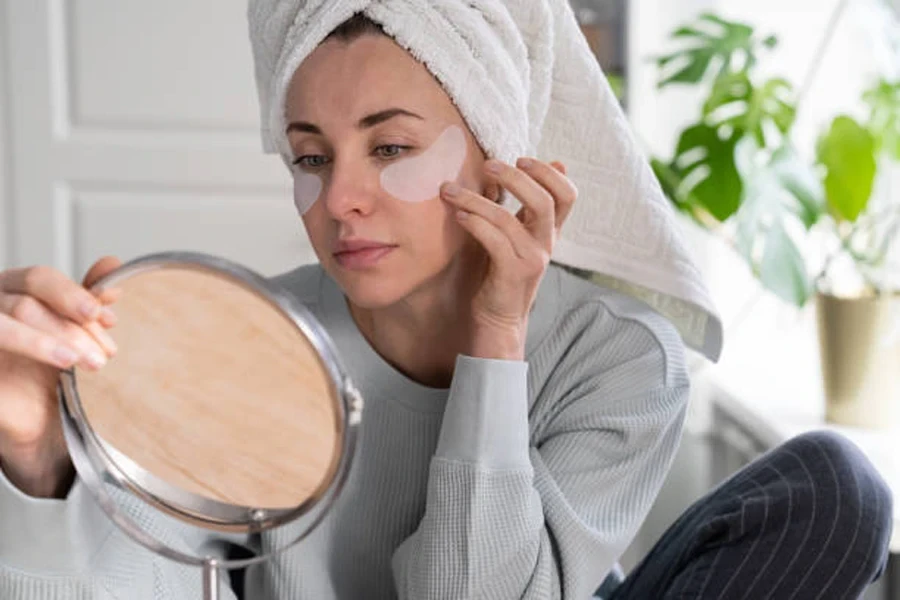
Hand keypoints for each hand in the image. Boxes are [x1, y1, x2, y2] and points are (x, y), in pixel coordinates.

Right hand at [0, 257, 120, 497]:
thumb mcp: (74, 331)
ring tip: (91, 362)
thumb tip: (113, 264)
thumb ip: (87, 299)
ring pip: (13, 317)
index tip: (107, 319)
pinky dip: (33, 345)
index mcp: (12, 290)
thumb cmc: (47, 370)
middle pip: (29, 298)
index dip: (75, 295)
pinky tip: (61, 360)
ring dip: (57, 338)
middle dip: (74, 324)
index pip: (40, 279)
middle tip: (106, 352)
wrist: (29, 421)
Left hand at [440, 157, 576, 359]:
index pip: (568, 195)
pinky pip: (493, 239)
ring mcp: (532, 259)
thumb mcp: (518, 234)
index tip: (522, 159)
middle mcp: (546, 243)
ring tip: (449, 190)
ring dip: (475, 199)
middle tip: (488, 165)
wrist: (498, 319)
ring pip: (507, 218)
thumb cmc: (502, 271)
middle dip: (515, 177)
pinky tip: (457, 215)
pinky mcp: (512, 272)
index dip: (549, 174)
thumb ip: (528, 205)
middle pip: (545, 201)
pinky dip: (474, 222)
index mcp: (549, 231)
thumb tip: (554, 163)